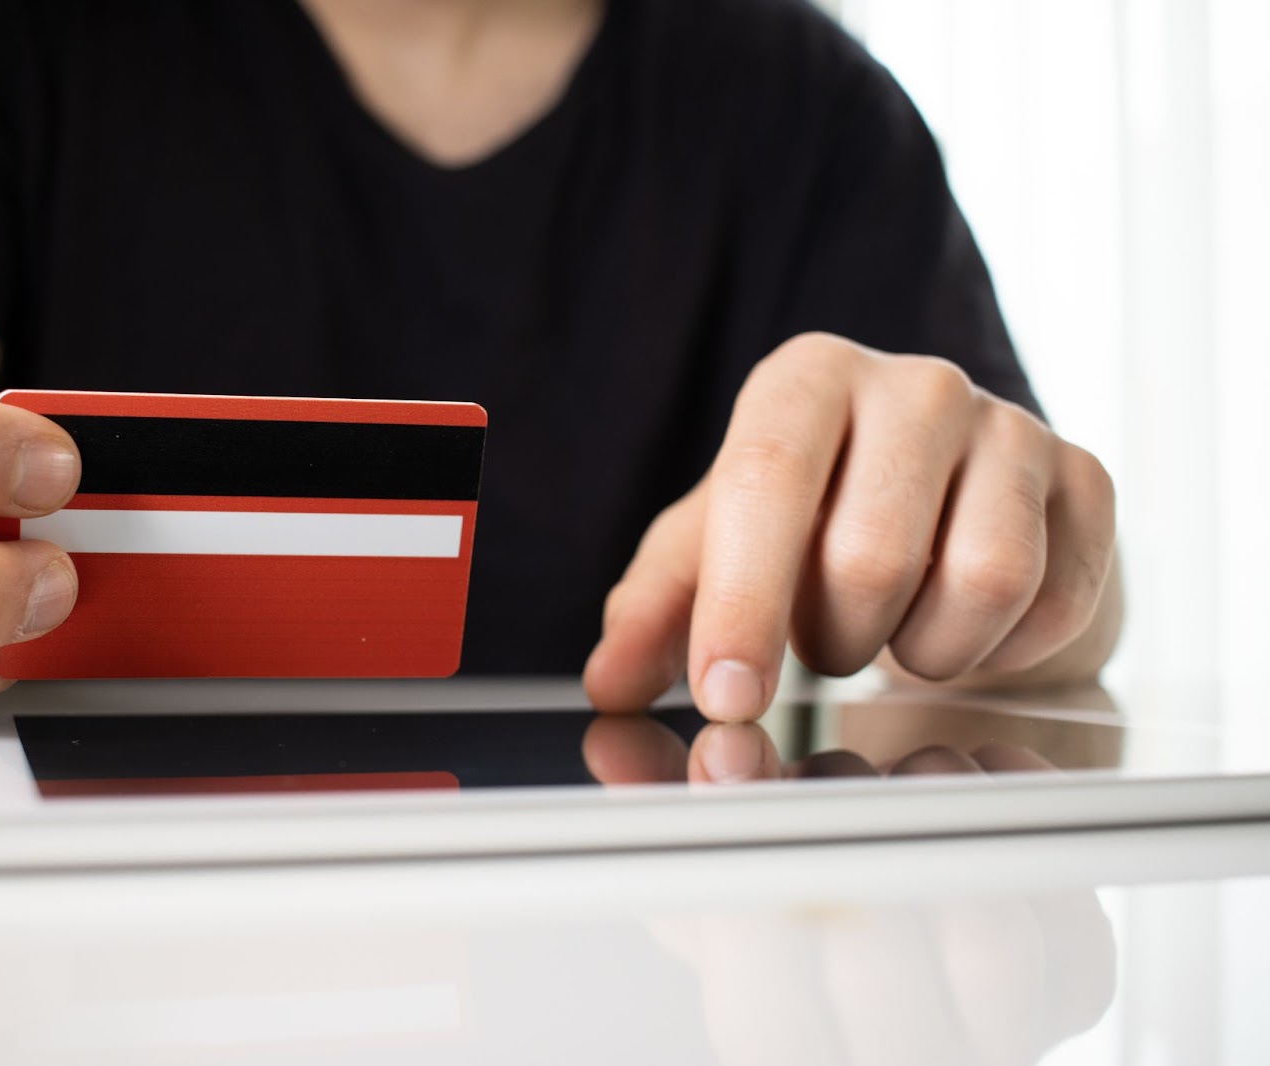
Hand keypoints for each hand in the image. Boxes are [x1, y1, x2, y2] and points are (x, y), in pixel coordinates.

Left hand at [584, 333, 1116, 720]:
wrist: (943, 502)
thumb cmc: (808, 523)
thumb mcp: (713, 551)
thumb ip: (655, 610)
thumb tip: (609, 681)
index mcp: (806, 379)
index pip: (766, 483)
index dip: (743, 604)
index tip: (726, 700)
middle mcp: (915, 384)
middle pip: (873, 555)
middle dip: (835, 637)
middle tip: (826, 639)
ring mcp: (1013, 425)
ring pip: (982, 582)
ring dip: (922, 649)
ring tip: (893, 629)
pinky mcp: (1088, 478)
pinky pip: (1054, 604)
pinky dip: (1000, 652)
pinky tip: (965, 628)